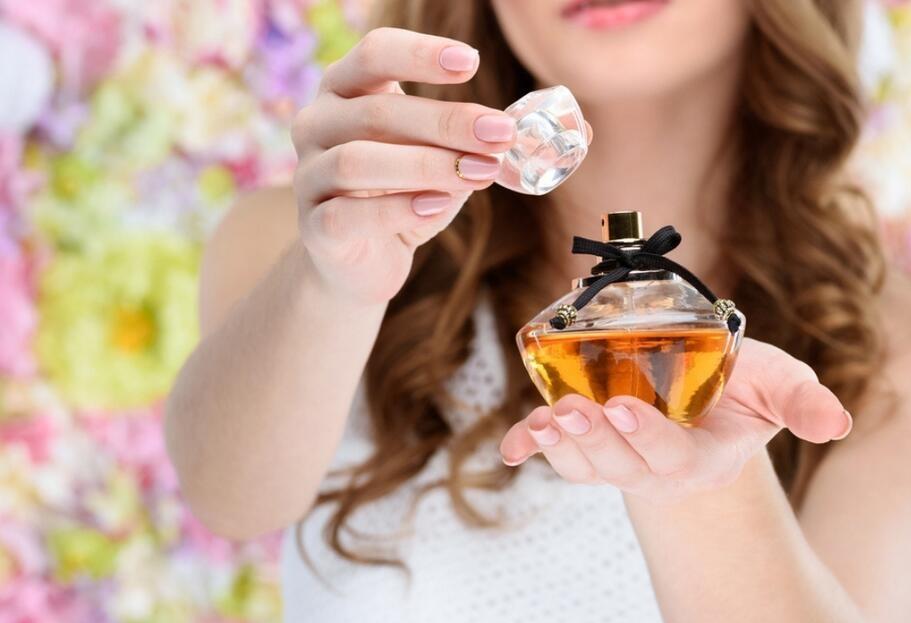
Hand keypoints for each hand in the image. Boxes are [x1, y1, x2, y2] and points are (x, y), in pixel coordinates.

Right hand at [290, 28, 588, 304]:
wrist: (360, 263)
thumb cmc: (406, 196)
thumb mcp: (450, 160)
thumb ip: (496, 140)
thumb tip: (582, 132)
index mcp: (347, 90)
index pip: (375, 53)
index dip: (421, 54)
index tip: (471, 64)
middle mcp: (318, 124)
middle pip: (380, 110)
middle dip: (448, 122)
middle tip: (500, 134)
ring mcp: (310, 175)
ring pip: (361, 160)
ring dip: (428, 165)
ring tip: (478, 174)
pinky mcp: (316, 226)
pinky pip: (352, 213)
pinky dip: (399, 208)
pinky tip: (438, 205)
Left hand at [498, 338, 853, 501]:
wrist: (702, 391)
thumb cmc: (740, 389)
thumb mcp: (777, 386)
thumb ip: (803, 402)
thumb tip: (836, 424)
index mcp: (700, 458)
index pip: (672, 456)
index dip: (646, 436)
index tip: (622, 407)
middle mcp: (653, 467)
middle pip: (619, 465)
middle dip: (594, 440)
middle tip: (574, 409)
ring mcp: (615, 459)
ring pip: (583, 463)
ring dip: (559, 444)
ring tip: (543, 419)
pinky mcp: (586, 446)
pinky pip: (554, 454)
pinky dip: (528, 447)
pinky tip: (511, 444)